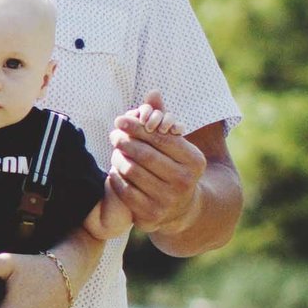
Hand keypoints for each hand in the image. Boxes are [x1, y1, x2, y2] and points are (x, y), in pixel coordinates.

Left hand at [109, 97, 204, 237]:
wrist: (182, 209)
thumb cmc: (175, 167)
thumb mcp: (176, 145)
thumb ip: (163, 119)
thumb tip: (152, 92)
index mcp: (194, 160)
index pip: (160, 138)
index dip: (137, 126)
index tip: (120, 119)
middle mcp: (184, 181)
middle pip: (144, 154)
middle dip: (125, 140)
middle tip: (113, 134)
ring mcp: (168, 200)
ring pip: (132, 171)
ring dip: (118, 158)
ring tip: (115, 150)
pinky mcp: (151, 216)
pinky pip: (125, 191)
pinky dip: (116, 178)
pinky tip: (115, 170)